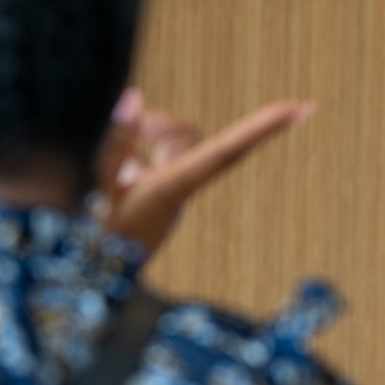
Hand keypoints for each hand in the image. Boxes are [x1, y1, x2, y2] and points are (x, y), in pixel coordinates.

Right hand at [97, 88, 313, 254]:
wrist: (83, 286)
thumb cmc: (90, 243)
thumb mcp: (92, 188)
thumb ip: (113, 142)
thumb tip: (135, 98)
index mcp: (170, 189)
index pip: (225, 151)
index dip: (262, 127)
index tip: (301, 108)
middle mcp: (174, 191)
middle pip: (185, 137)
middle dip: (159, 122)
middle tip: (125, 129)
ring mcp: (162, 198)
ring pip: (166, 148)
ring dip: (139, 139)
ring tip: (105, 162)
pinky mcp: (148, 202)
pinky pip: (148, 163)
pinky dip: (127, 156)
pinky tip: (105, 173)